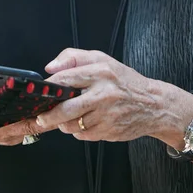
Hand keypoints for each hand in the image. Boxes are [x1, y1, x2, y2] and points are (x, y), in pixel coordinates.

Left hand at [36, 48, 172, 141]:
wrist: (154, 105)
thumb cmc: (125, 82)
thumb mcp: (103, 60)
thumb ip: (74, 58)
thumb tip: (50, 68)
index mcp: (100, 72)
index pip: (64, 79)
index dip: (47, 89)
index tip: (38, 96)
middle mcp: (103, 94)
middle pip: (65, 109)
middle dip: (48, 116)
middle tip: (42, 118)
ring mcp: (107, 115)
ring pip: (72, 125)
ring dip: (65, 124)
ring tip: (70, 117)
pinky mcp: (109, 131)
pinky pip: (83, 135)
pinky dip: (79, 131)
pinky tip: (86, 123)